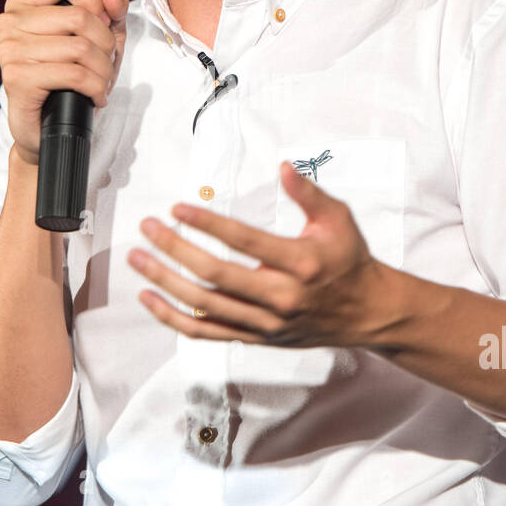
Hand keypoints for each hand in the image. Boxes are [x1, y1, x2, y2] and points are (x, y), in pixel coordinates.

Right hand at [0, 0, 128, 165]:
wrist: (48, 129)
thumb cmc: (71, 79)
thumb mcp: (99, 38)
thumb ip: (111, 11)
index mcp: (22, 5)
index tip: (105, 21)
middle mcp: (9, 24)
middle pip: (78, 16)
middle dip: (106, 43)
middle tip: (107, 61)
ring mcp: (10, 51)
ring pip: (80, 47)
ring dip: (103, 69)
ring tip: (102, 81)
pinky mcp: (18, 79)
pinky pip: (74, 74)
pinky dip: (95, 87)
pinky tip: (96, 96)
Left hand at [126, 160, 386, 346]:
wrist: (366, 312)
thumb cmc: (349, 260)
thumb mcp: (338, 219)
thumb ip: (308, 193)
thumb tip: (282, 166)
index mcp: (301, 263)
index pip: (244, 242)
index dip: (207, 224)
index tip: (177, 209)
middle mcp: (281, 297)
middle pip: (215, 275)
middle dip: (175, 249)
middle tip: (147, 227)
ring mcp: (265, 323)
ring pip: (204, 306)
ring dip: (165, 282)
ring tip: (138, 259)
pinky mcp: (256, 338)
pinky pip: (207, 332)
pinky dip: (173, 318)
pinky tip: (150, 298)